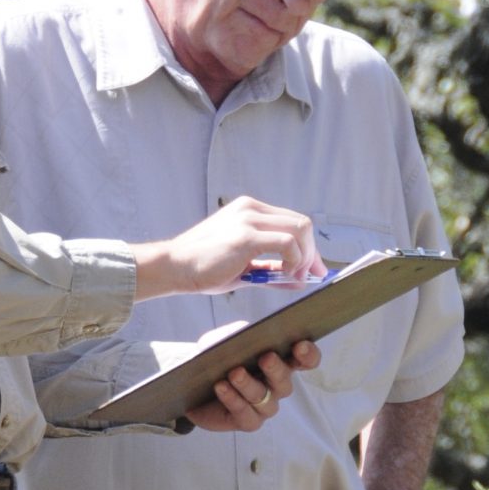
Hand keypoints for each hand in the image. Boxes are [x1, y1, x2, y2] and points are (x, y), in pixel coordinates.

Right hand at [135, 197, 324, 299]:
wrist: (174, 267)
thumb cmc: (202, 267)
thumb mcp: (243, 268)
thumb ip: (271, 271)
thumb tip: (299, 281)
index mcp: (249, 210)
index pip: (292, 221)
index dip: (309, 247)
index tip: (314, 269)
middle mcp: (251, 208)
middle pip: (302, 223)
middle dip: (313, 252)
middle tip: (311, 276)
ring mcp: (249, 219)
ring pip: (300, 229)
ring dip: (305, 257)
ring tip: (295, 277)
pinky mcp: (247, 235)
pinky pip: (287, 243)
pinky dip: (295, 261)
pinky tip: (284, 275)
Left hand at [187, 340, 318, 432]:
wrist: (191, 382)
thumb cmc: (215, 358)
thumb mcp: (222, 339)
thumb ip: (236, 334)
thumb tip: (247, 332)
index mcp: (280, 362)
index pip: (305, 361)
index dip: (308, 355)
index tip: (300, 345)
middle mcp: (276, 386)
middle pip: (285, 382)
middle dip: (276, 369)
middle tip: (266, 357)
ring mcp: (264, 406)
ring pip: (263, 398)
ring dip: (249, 385)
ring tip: (234, 373)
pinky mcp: (247, 421)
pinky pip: (245, 414)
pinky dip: (233, 399)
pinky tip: (221, 387)